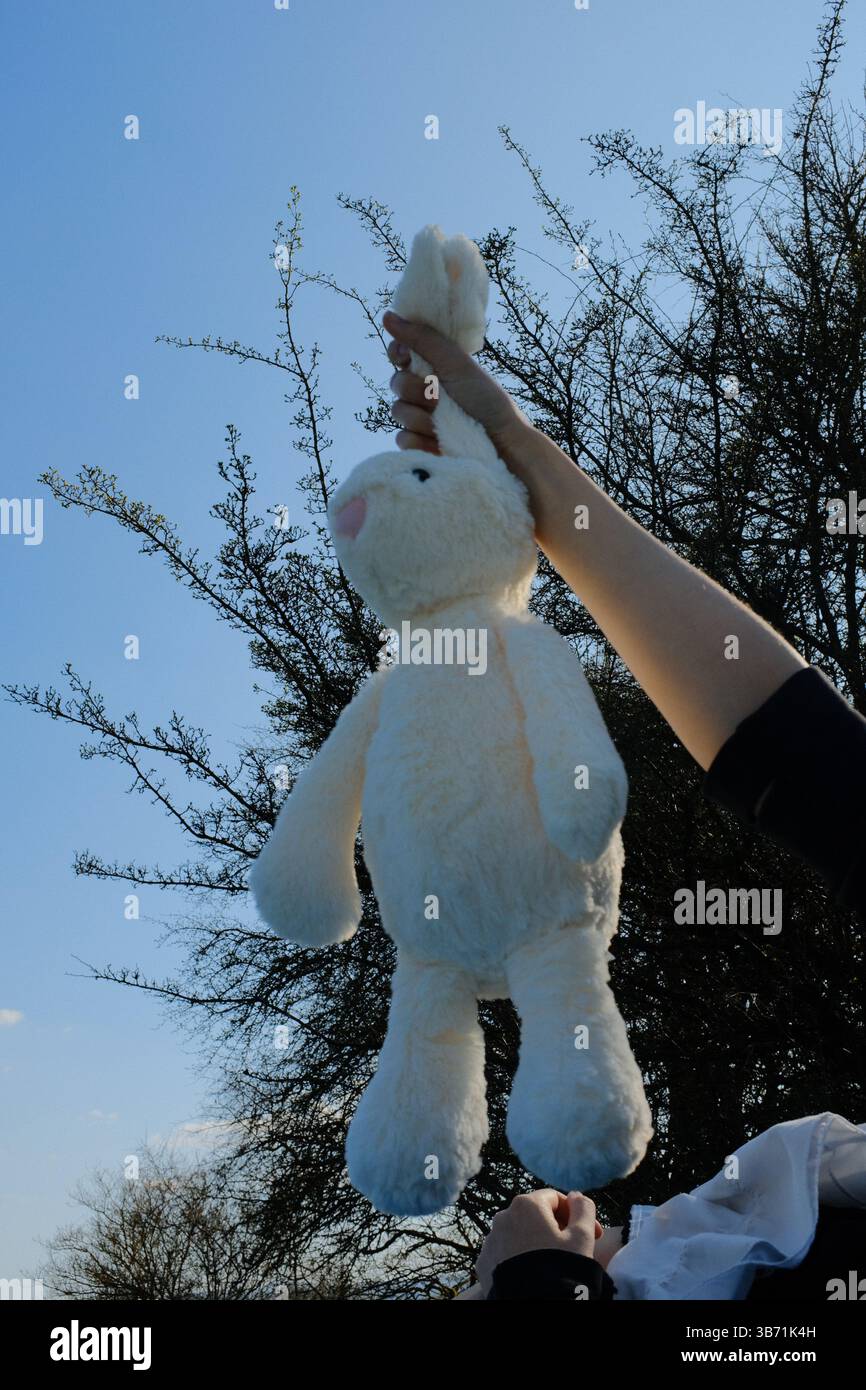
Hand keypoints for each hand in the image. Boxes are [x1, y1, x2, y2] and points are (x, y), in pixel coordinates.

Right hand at [383, 310, 527, 458]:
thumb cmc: (486, 400)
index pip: (400, 353)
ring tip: (444, 423)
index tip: (406, 357)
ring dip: (420, 417)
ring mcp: (421, 419)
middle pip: (395, 383)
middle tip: (438, 397)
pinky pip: (402, 440)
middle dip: (415, 390)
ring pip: (397, 412)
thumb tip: (387, 315)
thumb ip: (423, 339)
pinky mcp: (420, 446)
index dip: (398, 353)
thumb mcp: (456, 363)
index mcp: (434, 367)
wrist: (502, 443)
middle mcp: (425, 391)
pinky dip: (419, 441)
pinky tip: (437, 442)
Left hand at [474, 1190, 602, 1295]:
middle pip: (536, 1215)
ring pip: (519, 1233)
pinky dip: (520, 1257)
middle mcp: (503, 1217)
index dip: (575, 1214)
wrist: (536, 1305)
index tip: (591, 1234)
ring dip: (536, 1242)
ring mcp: (490, 1241)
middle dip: (556, 1228)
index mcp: (526, 1205)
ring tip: (552, 1263)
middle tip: (573, 1248)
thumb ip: (583, 1209)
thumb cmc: (561, 1269)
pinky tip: (534, 1272)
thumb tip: (577, 1196)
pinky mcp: (484, 1263)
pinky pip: (506, 1252)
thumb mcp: (582, 1237)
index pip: (555, 1199)